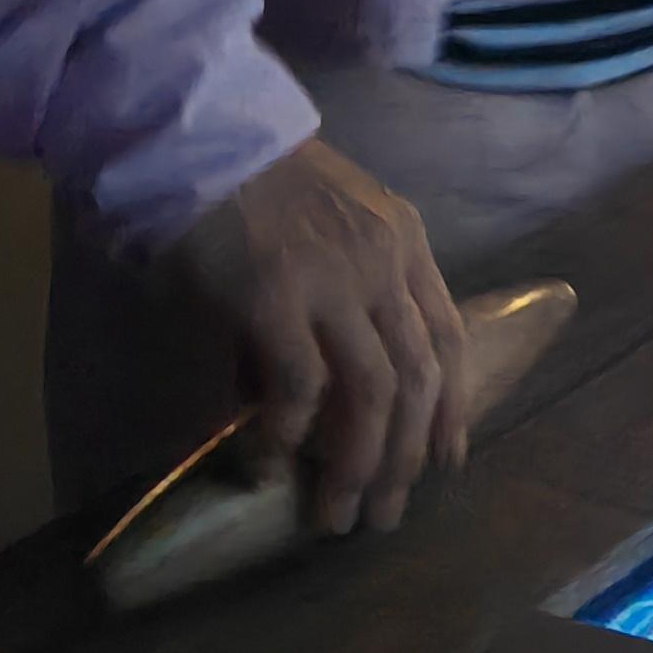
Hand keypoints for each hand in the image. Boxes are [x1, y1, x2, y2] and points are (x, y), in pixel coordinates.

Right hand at [169, 140, 466, 536]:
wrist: (197, 137)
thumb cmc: (254, 185)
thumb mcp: (329, 231)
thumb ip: (343, 301)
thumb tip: (323, 398)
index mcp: (405, 243)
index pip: (451, 337)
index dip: (454, 406)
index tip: (447, 461)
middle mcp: (383, 262)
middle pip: (419, 377)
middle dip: (407, 457)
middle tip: (385, 515)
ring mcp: (334, 278)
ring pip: (373, 392)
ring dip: (357, 464)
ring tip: (335, 515)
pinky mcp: (274, 295)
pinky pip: (298, 386)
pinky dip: (286, 436)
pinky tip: (266, 469)